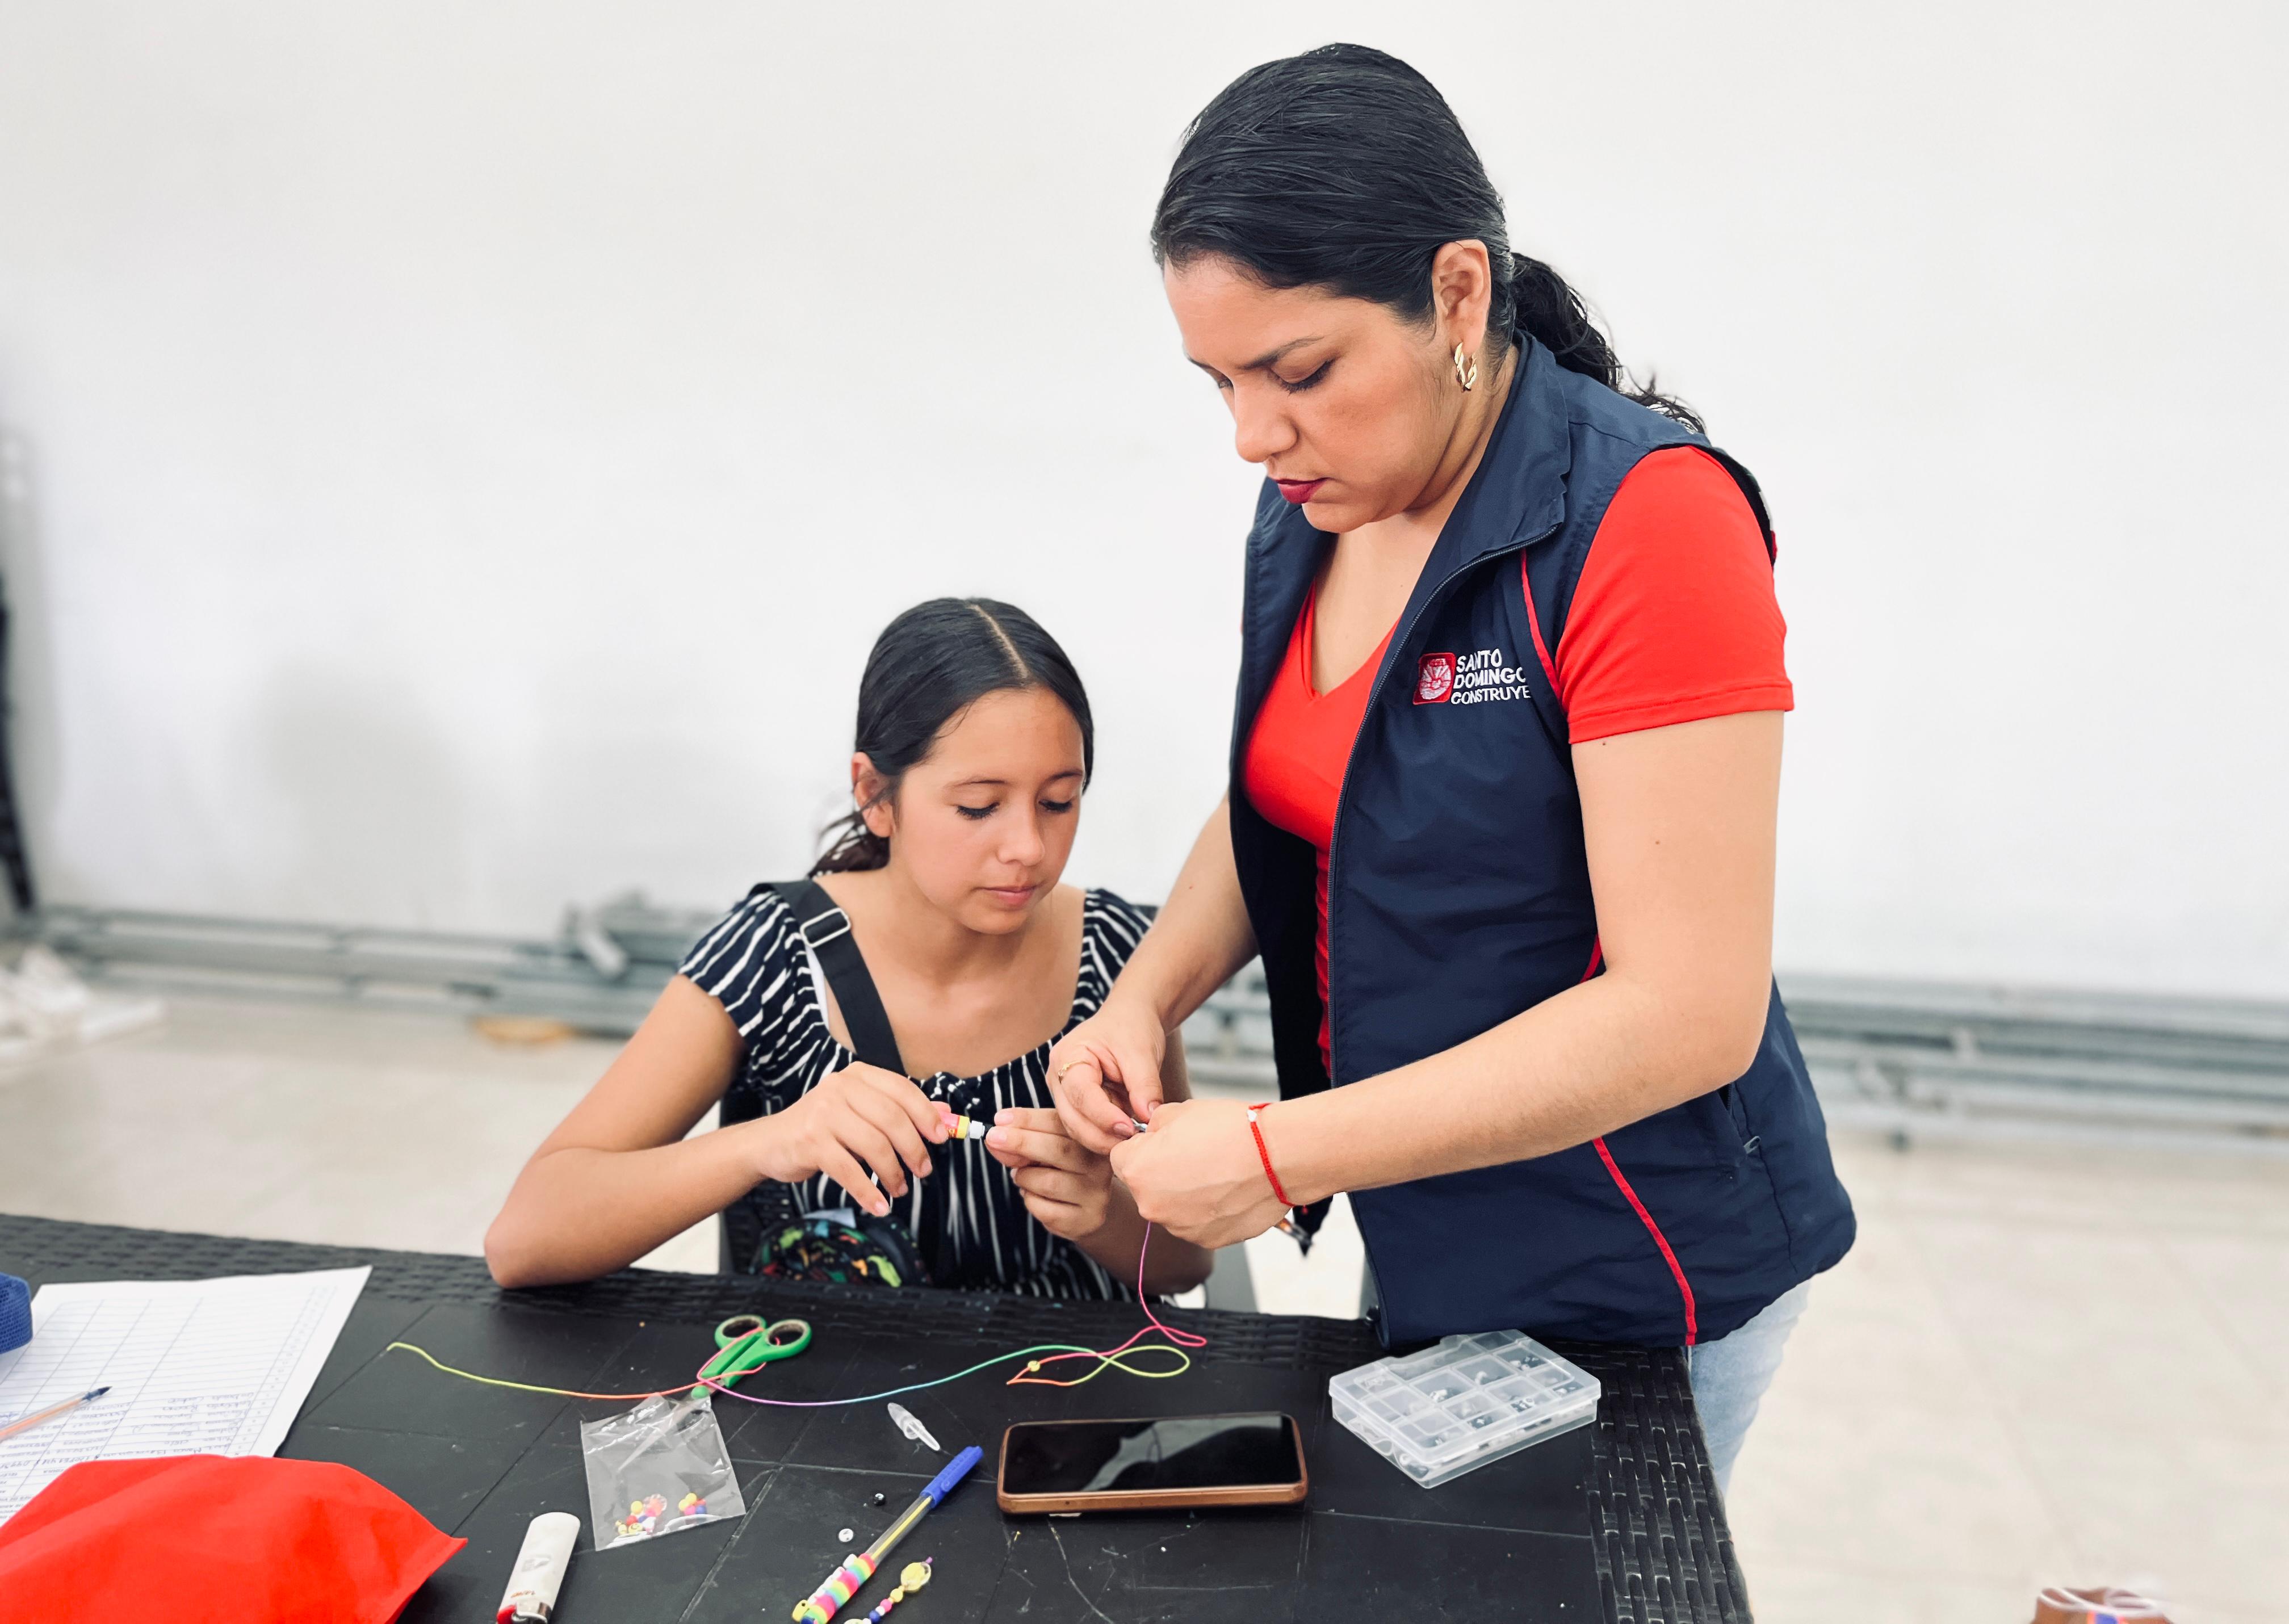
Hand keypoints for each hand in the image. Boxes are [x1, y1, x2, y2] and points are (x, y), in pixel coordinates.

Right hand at [750, 1063, 945, 1218]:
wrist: (770, 1142)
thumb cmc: (822, 1128)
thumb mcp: (861, 1113)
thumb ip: (900, 1110)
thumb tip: (945, 1113)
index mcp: (858, 1076)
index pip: (903, 1090)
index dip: (926, 1115)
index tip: (940, 1139)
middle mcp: (840, 1088)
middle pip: (892, 1119)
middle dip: (913, 1149)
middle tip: (923, 1170)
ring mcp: (823, 1113)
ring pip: (874, 1145)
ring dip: (892, 1173)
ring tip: (899, 1188)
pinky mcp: (810, 1141)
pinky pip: (849, 1170)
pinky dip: (867, 1192)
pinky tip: (878, 1205)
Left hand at [981, 1106, 1115, 1242]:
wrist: (1086, 1208)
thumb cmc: (1060, 1170)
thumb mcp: (1042, 1148)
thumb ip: (1021, 1142)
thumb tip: (994, 1138)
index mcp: (1090, 1136)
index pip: (1059, 1123)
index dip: (1027, 1120)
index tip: (999, 1119)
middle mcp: (1099, 1163)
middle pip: (1059, 1150)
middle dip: (1021, 1142)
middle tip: (993, 1138)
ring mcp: (1096, 1193)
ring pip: (1048, 1182)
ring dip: (1024, 1178)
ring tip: (1022, 1177)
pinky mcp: (1087, 1219)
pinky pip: (1046, 1210)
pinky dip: (1030, 1201)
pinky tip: (1035, 1196)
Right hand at [1047, 995, 1167, 1153]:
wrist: (1131, 1018)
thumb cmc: (1132, 1027)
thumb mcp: (1141, 1052)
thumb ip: (1144, 1085)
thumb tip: (1148, 1117)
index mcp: (1068, 1056)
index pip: (1080, 1094)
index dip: (1103, 1116)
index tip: (1130, 1129)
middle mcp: (1059, 1078)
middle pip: (1072, 1118)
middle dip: (1101, 1136)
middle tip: (1133, 1145)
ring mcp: (1065, 1094)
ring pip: (1077, 1129)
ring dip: (1104, 1139)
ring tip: (1134, 1142)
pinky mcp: (1078, 1106)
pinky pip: (1088, 1128)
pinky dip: (1106, 1136)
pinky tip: (1127, 1138)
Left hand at [1109, 1098, 1288, 1248]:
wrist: (1276, 1157)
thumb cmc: (1230, 1130)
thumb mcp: (1180, 1111)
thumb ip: (1154, 1126)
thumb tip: (1152, 1135)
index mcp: (1136, 1170)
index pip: (1120, 1158)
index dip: (1143, 1147)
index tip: (1164, 1142)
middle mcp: (1151, 1206)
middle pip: (1145, 1186)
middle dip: (1163, 1172)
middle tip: (1197, 1154)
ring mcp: (1179, 1227)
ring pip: (1172, 1206)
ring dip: (1186, 1193)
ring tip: (1218, 1172)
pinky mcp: (1206, 1241)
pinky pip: (1197, 1223)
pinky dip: (1208, 1210)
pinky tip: (1229, 1190)